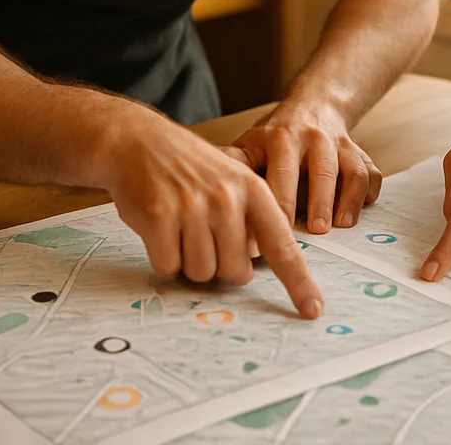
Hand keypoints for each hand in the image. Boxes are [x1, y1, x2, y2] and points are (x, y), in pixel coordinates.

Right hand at [99, 107, 322, 318]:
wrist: (137, 141)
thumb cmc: (188, 168)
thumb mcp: (231, 181)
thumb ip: (250, 220)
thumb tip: (256, 270)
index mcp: (253, 190)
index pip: (282, 245)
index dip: (298, 282)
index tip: (312, 309)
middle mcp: (227, 199)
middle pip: (236, 273)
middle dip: (219, 266)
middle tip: (203, 236)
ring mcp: (192, 207)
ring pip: (201, 273)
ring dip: (188, 262)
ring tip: (179, 227)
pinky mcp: (159, 217)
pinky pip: (168, 266)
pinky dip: (163, 258)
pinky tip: (159, 229)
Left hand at [224, 100, 382, 233]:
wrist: (314, 106)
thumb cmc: (276, 138)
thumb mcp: (250, 144)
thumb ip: (233, 165)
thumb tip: (210, 194)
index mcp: (282, 138)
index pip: (282, 173)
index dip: (280, 205)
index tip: (275, 233)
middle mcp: (315, 138)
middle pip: (322, 171)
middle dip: (319, 202)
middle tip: (316, 232)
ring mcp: (341, 144)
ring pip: (351, 171)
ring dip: (347, 200)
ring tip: (340, 226)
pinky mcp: (360, 153)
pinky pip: (371, 173)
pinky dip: (368, 194)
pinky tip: (357, 211)